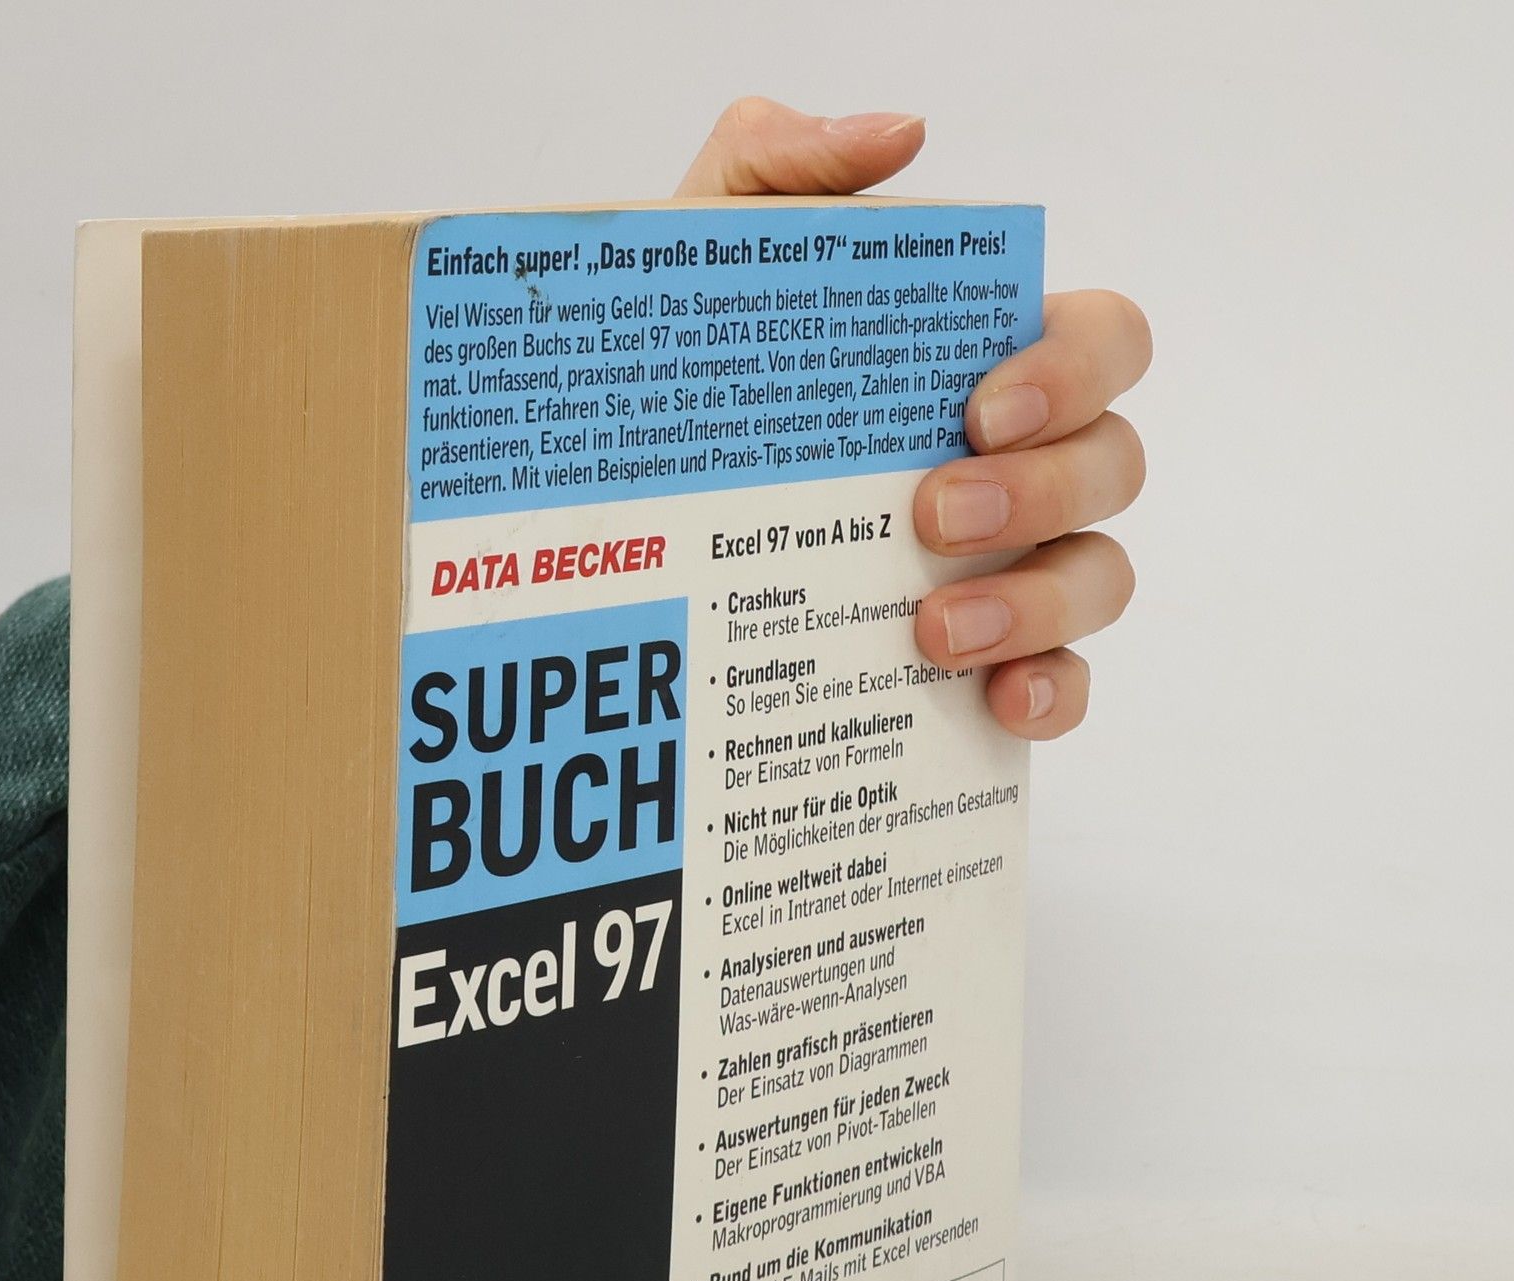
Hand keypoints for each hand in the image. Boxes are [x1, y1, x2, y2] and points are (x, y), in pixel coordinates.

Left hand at [677, 98, 1150, 739]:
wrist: (612, 526)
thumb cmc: (690, 386)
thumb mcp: (707, 265)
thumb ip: (783, 170)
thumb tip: (899, 133)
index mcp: (985, 364)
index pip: (1102, 340)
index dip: (1075, 367)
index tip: (980, 405)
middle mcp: (1024, 465)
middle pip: (1114, 462)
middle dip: (1038, 488)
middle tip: (928, 513)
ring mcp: (1017, 571)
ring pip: (1101, 577)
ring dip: (1036, 602)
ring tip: (931, 627)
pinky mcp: (992, 664)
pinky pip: (1067, 689)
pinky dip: (1051, 694)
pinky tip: (995, 701)